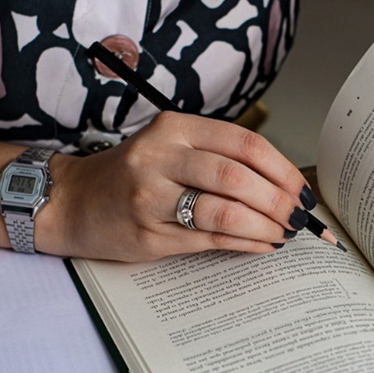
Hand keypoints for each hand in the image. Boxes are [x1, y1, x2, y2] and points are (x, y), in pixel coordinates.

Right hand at [36, 111, 314, 260]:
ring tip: (283, 233)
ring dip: (265, 226)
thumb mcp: (170, 147)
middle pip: (237, 177)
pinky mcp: (148, 233)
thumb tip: (282, 185)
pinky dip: (245, 244)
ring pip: (225, 212)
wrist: (72, 202)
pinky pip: (210, 240)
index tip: (302, 189)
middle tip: (298, 216)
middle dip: (278, 200)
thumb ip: (218, 157)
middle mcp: (161, 157)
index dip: (281, 169)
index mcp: (174, 127)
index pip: (243, 143)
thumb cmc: (132, 175)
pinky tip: (263, 245)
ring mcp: (151, 197)